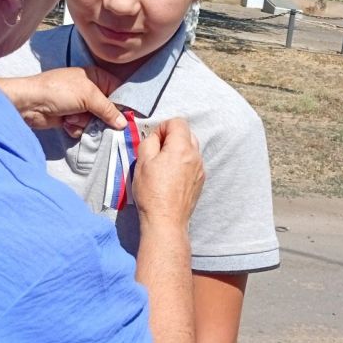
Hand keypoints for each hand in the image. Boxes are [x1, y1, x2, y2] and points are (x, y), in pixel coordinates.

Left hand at [0, 67, 126, 137]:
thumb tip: (124, 123)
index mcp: (96, 77)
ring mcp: (80, 105)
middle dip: (100, 118)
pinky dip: (75, 127)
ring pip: (95, 122)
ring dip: (84, 123)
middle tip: (93, 119)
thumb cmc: (59, 91)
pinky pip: (83, 128)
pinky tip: (65, 123)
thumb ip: (108, 109)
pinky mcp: (71, 118)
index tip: (127, 119)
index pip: (118, 91)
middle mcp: (90, 91)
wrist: (29, 104)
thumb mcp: (88, 96)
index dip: (122, 105)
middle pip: (108, 110)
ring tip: (71, 117)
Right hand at [133, 118, 204, 232]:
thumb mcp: (142, 162)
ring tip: (164, 165)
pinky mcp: (200, 180)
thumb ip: (149, 142)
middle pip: (186, 133)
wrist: (166, 220)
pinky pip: (193, 163)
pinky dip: (183, 163)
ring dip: (178, 150)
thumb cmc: (152, 192)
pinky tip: (171, 176)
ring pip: (191, 148)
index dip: (163, 127)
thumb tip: (156, 138)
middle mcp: (195, 156)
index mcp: (181, 147)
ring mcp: (200, 169)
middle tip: (157, 151)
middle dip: (171, 137)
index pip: (177, 122)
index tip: (154, 140)